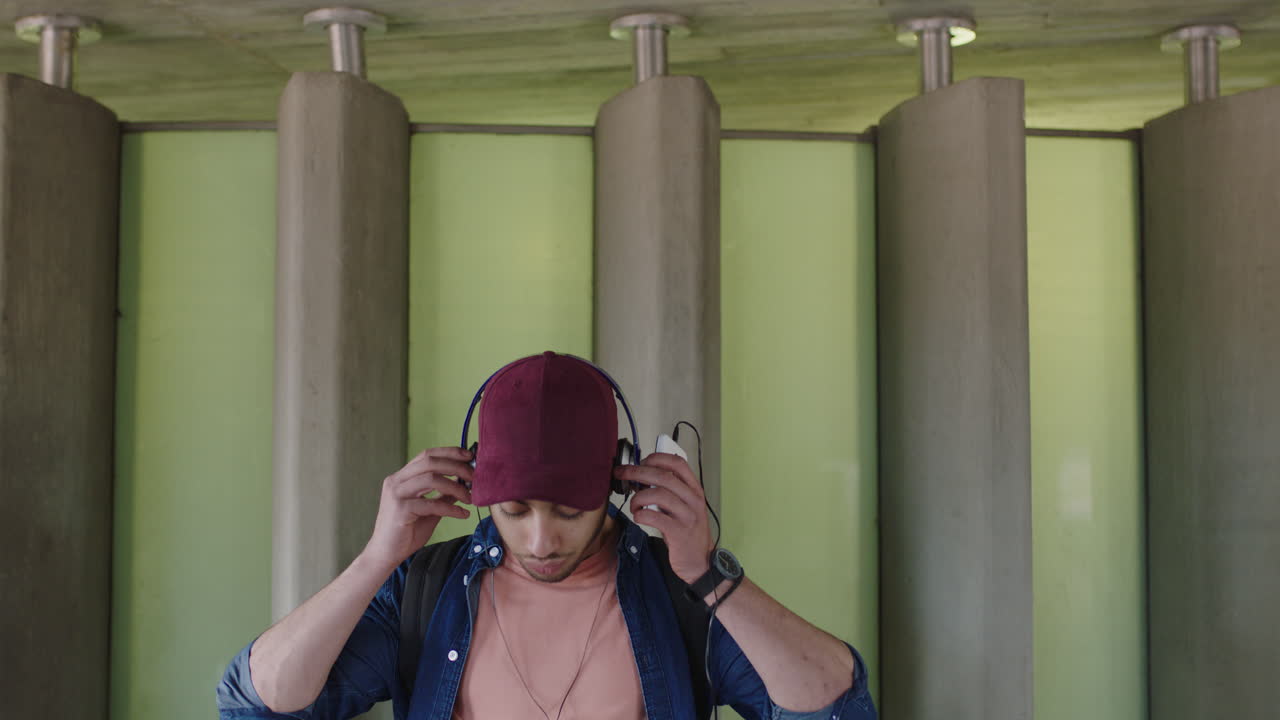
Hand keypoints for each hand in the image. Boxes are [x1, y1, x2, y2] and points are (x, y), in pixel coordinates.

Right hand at [362, 446, 473, 571]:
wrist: (386, 554)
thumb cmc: (407, 532)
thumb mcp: (430, 509)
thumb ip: (443, 494)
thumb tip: (464, 482)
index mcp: (401, 477)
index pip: (427, 455)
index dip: (449, 452)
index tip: (469, 456)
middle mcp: (396, 481)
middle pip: (430, 462)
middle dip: (456, 466)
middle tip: (474, 477)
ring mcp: (396, 493)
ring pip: (431, 479)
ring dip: (456, 486)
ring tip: (469, 498)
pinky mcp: (400, 509)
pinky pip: (432, 503)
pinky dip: (451, 508)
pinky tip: (462, 514)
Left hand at [618, 453, 713, 584]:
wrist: (700, 561)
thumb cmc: (686, 531)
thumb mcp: (681, 507)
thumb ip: (666, 492)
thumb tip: (639, 477)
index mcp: (694, 490)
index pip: (678, 464)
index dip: (657, 458)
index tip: (641, 461)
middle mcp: (693, 500)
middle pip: (662, 476)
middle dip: (637, 472)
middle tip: (622, 474)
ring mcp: (688, 516)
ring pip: (658, 494)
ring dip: (638, 497)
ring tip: (633, 505)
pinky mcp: (679, 532)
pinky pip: (656, 517)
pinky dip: (641, 514)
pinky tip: (638, 517)